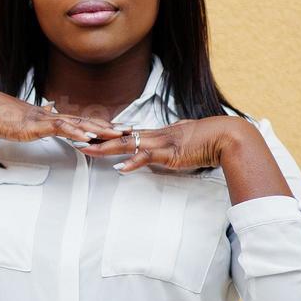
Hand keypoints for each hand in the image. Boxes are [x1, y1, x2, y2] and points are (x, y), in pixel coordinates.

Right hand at [0, 86, 129, 144]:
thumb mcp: (15, 122)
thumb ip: (30, 122)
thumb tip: (39, 118)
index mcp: (45, 117)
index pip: (76, 120)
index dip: (96, 124)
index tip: (115, 128)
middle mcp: (48, 115)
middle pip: (84, 120)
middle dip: (108, 126)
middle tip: (129, 131)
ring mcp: (42, 119)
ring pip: (77, 123)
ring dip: (98, 129)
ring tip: (118, 135)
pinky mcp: (33, 124)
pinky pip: (59, 128)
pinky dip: (75, 131)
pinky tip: (88, 136)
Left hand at [74, 116, 247, 172]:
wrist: (227, 136)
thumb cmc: (208, 140)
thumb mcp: (182, 141)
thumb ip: (169, 145)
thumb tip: (162, 149)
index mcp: (156, 133)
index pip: (124, 132)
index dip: (104, 133)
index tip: (86, 134)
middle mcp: (154, 135)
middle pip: (118, 136)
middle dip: (95, 138)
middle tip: (73, 138)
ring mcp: (160, 142)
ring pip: (126, 144)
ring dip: (104, 148)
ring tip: (85, 150)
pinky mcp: (169, 153)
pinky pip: (147, 157)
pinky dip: (133, 162)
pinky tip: (119, 168)